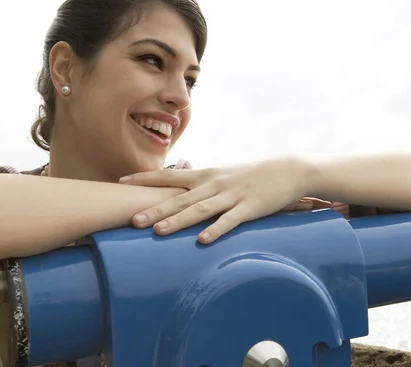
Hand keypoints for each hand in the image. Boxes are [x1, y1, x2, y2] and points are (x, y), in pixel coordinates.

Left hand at [118, 156, 331, 243]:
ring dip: (178, 221)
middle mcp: (214, 184)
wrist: (288, 169)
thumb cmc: (252, 175)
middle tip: (131, 220)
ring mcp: (232, 195)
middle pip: (180, 198)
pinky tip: (203, 241)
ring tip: (157, 232)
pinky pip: (230, 221)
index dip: (145, 179)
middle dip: (155, 209)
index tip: (121, 182)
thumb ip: (202, 185)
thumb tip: (179, 195)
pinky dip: (216, 230)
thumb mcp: (223, 175)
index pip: (169, 176)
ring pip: (200, 209)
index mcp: (206, 175)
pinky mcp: (250, 207)